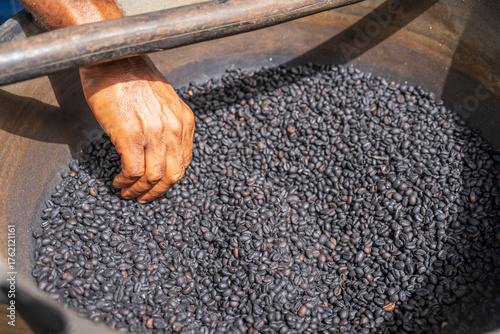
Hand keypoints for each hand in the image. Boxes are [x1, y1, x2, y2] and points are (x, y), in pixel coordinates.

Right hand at [79, 55, 194, 202]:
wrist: (113, 58)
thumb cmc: (131, 76)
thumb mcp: (162, 100)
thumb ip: (166, 123)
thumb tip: (157, 148)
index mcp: (183, 120)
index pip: (184, 161)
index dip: (170, 179)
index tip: (157, 185)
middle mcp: (173, 128)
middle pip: (173, 174)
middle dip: (158, 191)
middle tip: (143, 197)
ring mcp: (154, 133)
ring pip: (154, 177)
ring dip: (140, 190)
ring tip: (127, 192)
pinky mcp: (131, 135)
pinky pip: (134, 170)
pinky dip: (127, 181)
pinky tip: (118, 181)